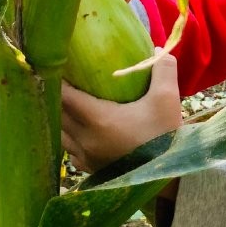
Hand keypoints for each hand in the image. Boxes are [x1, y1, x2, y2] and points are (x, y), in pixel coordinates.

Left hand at [60, 47, 180, 173]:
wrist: (169, 178)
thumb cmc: (165, 137)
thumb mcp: (168, 100)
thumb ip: (163, 70)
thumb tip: (157, 49)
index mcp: (98, 119)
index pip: (63, 96)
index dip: (57, 81)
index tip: (57, 67)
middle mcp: (85, 139)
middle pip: (58, 114)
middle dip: (56, 97)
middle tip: (60, 80)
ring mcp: (86, 157)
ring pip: (60, 134)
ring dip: (61, 118)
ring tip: (67, 105)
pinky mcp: (92, 169)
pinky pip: (70, 150)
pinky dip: (70, 138)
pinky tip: (80, 131)